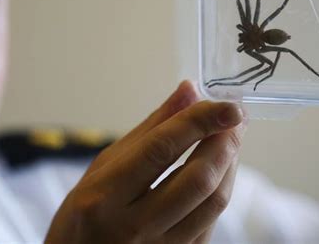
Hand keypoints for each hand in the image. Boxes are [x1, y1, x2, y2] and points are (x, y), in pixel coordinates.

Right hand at [45, 81, 245, 243]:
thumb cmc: (83, 213)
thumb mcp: (104, 165)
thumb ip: (151, 128)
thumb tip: (188, 90)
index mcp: (105, 195)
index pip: (161, 148)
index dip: (199, 122)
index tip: (227, 104)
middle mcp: (133, 227)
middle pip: (197, 179)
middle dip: (224, 141)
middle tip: (235, 117)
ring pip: (212, 203)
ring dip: (230, 163)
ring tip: (230, 138)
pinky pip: (211, 222)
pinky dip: (221, 188)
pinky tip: (219, 168)